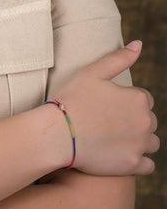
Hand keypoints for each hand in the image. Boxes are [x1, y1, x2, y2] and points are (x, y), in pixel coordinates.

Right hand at [54, 41, 158, 175]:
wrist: (58, 133)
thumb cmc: (72, 99)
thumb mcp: (92, 72)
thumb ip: (119, 58)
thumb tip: (139, 44)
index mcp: (138, 98)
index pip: (143, 98)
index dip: (124, 100)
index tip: (106, 104)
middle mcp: (146, 122)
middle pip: (149, 120)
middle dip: (133, 120)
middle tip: (106, 120)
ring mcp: (140, 145)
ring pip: (151, 142)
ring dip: (138, 140)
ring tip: (113, 137)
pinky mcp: (133, 165)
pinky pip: (147, 164)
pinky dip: (137, 160)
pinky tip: (118, 153)